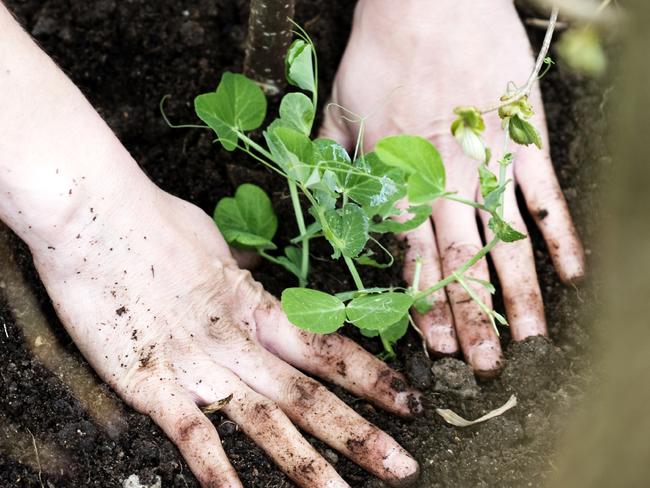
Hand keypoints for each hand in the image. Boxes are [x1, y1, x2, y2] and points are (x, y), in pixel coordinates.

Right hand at [31, 182, 420, 487]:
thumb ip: (236, 278)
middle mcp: (240, 342)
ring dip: (309, 465)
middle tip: (403, 465)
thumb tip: (251, 281)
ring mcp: (199, 366)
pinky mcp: (153, 383)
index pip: (327, 350)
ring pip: (267, 423)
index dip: (372, 378)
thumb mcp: (214, 248)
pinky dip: (217, 472)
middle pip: (310, 396)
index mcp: (256, 307)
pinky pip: (192, 436)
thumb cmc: (154, 223)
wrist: (97, 216)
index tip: (410, 401)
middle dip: (360, 434)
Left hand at [320, 0, 584, 375]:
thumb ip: (332, 159)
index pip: (412, 260)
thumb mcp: (337, 109)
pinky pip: (544, 195)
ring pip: (504, 242)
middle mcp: (443, 184)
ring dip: (518, 295)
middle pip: (459, 264)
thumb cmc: (379, 53)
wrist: (430, 0)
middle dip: (473, 319)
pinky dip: (560, 235)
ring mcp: (488, 163)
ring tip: (531, 339)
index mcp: (398, 182)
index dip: (425, 307)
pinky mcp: (523, 138)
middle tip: (486, 366)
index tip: (438, 347)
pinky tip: (572, 273)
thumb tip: (320, 196)